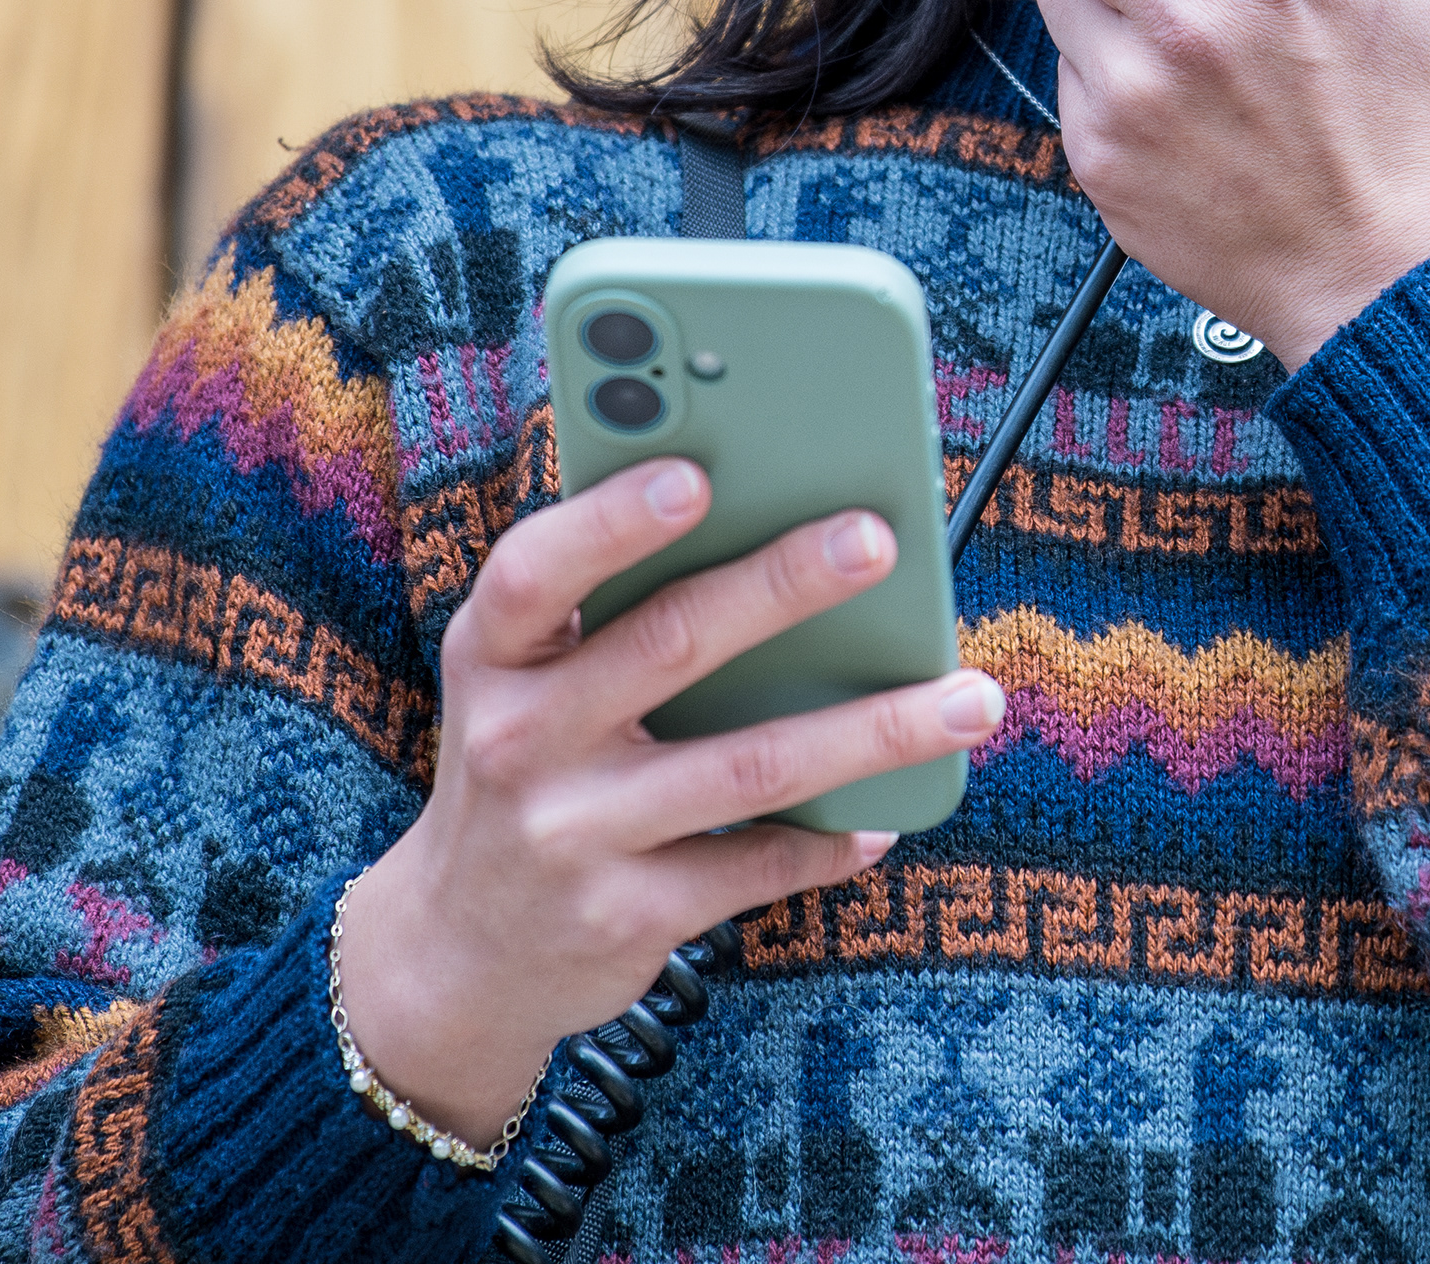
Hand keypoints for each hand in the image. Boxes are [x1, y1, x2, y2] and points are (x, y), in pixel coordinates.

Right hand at [336, 458, 1003, 1141]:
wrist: (459, 957)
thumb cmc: (525, 771)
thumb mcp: (524, 686)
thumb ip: (607, 612)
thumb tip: (766, 519)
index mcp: (495, 658)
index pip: (536, 572)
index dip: (611, 522)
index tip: (696, 473)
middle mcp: (521, 742)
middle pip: (670, 644)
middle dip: (783, 585)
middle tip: (877, 541)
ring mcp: (573, 835)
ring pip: (750, 763)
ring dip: (874, 729)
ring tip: (970, 700)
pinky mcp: (626, 915)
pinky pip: (758, 862)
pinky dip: (834, 837)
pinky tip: (888, 813)